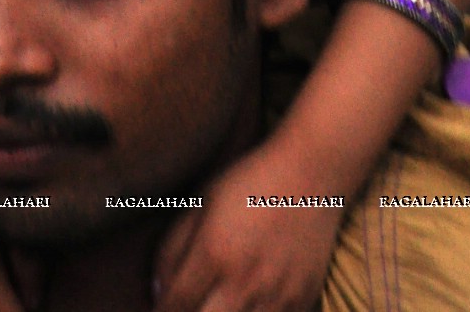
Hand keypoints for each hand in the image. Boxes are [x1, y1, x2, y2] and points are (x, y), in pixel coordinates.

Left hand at [154, 141, 341, 311]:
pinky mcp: (302, 301)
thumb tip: (158, 292)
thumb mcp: (201, 202)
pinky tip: (249, 303)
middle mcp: (244, 280)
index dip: (161, 310)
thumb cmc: (249, 182)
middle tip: (190, 306)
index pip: (175, 305)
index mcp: (213, 252)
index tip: (163, 306)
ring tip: (220, 303)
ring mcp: (276, 295)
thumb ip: (172, 249)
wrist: (311, 171)